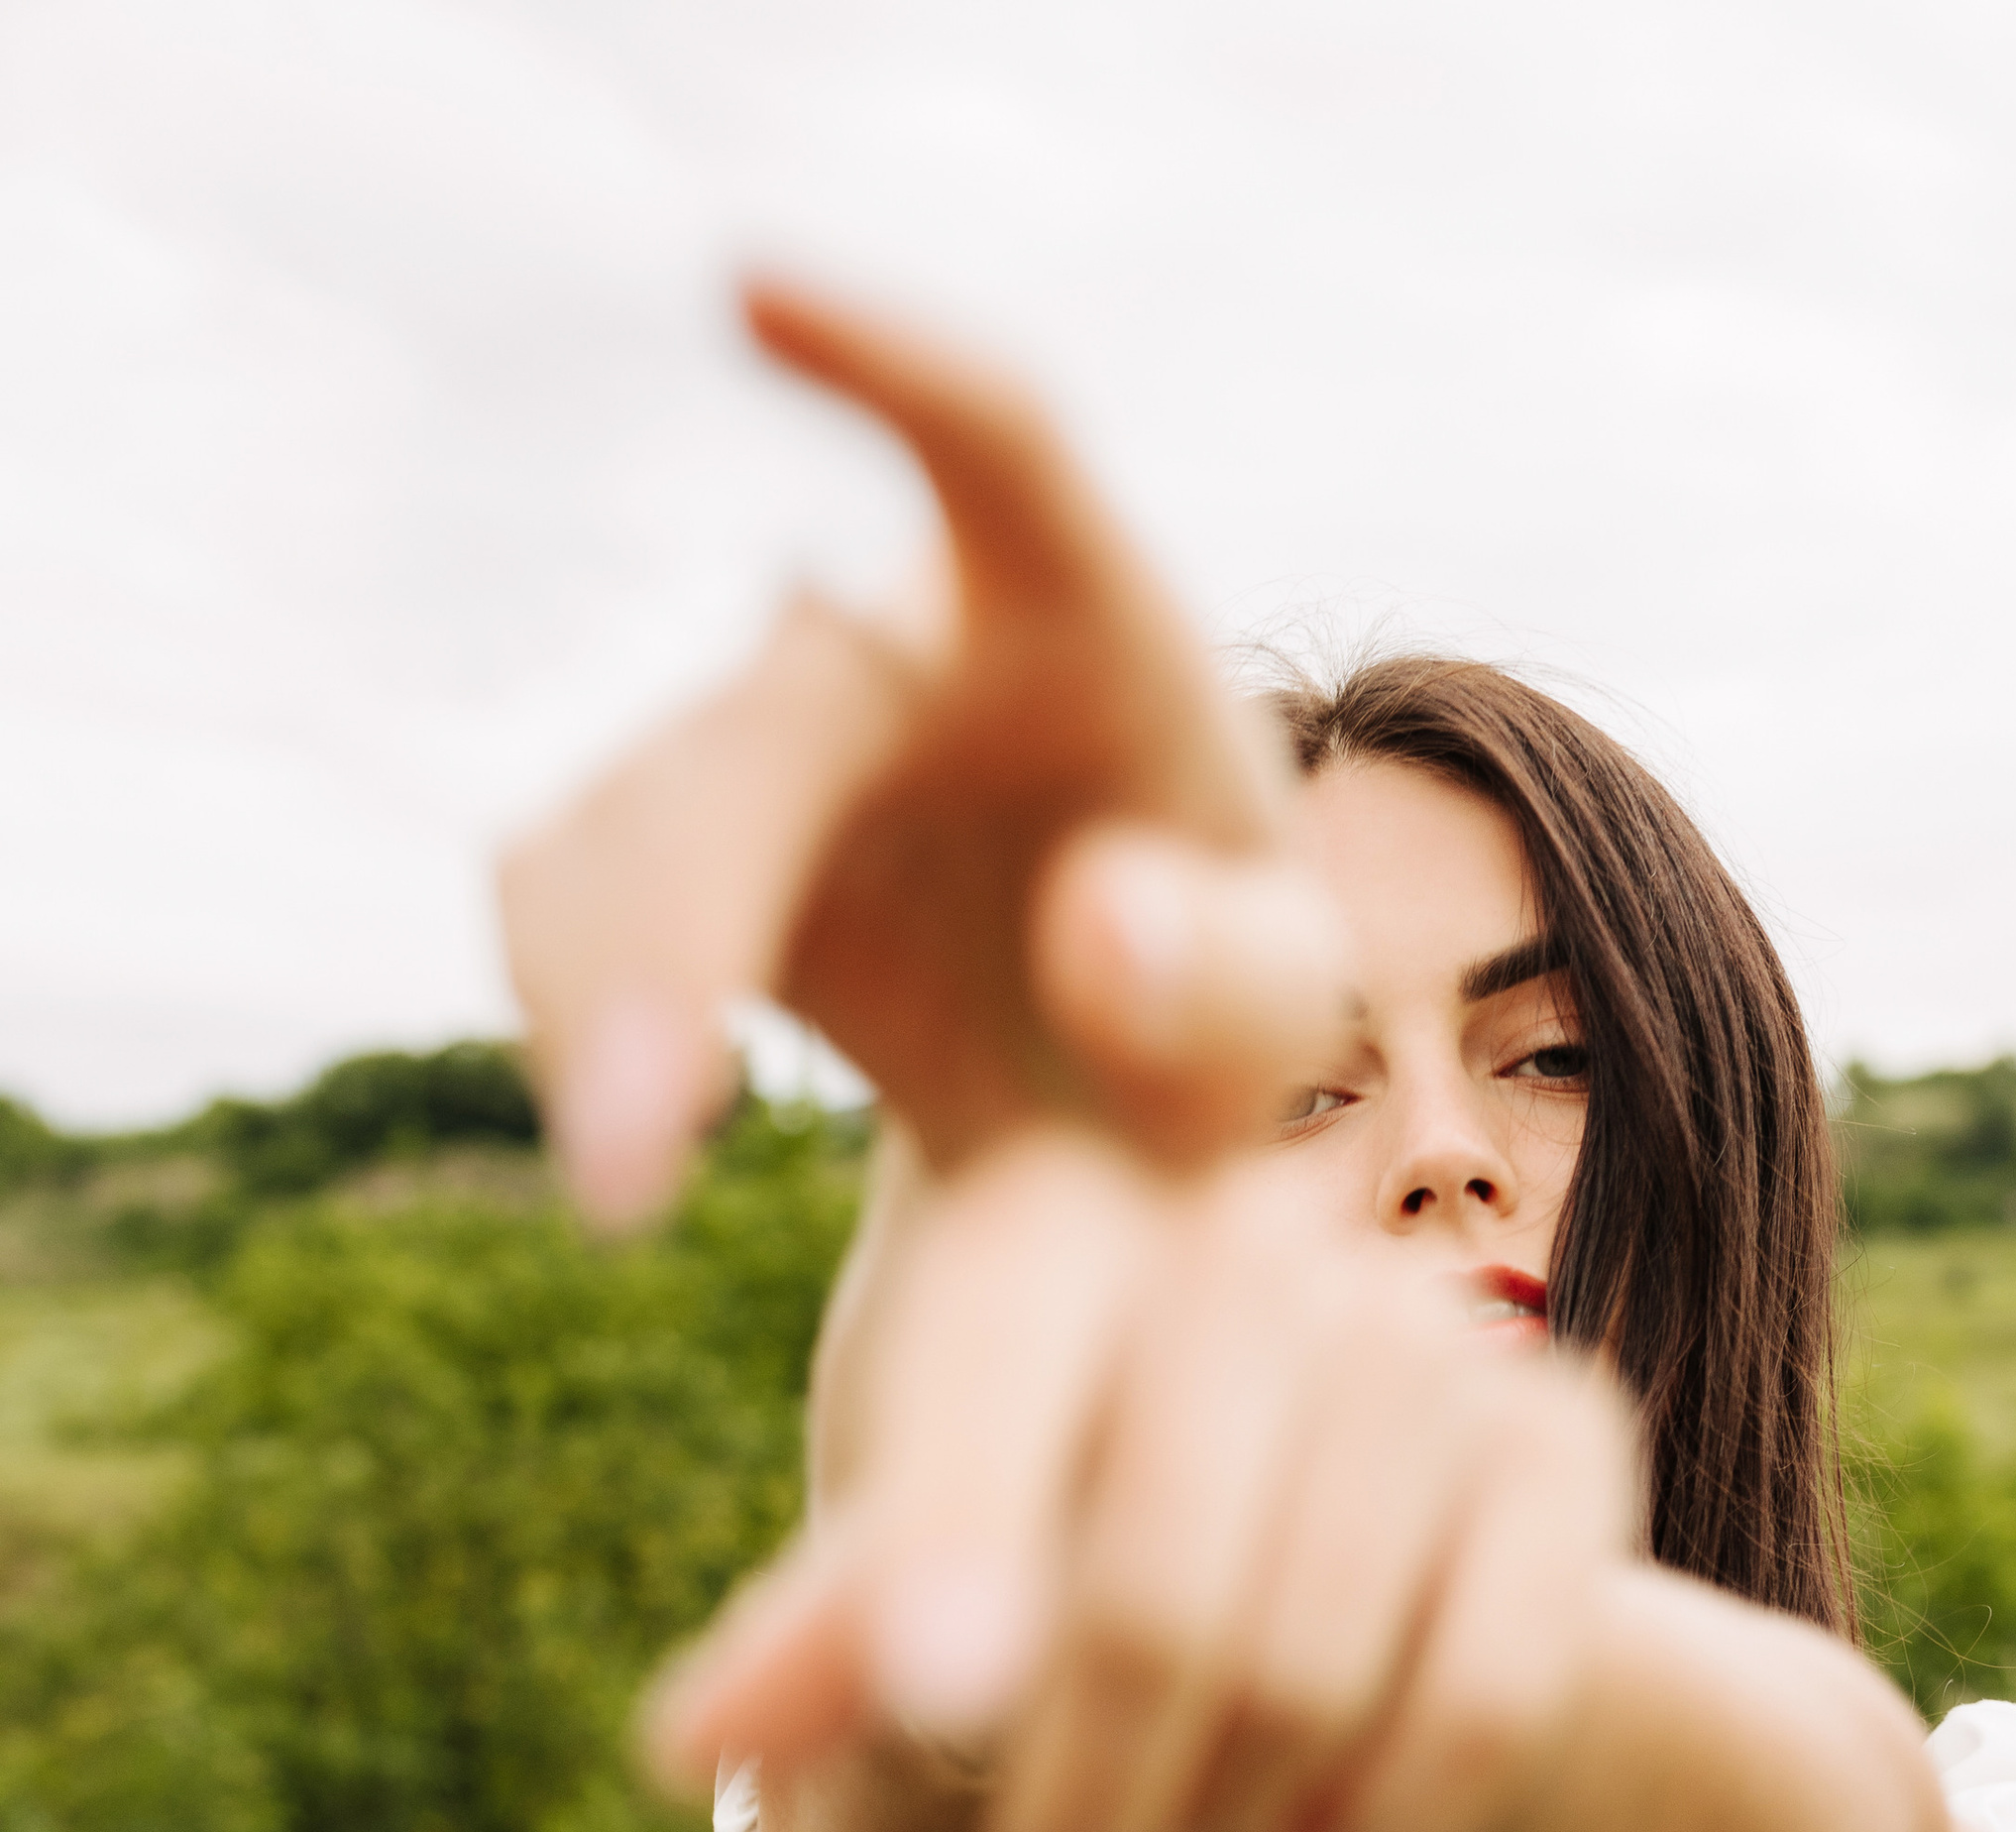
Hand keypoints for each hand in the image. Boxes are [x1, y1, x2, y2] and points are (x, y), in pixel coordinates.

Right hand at [500, 284, 1348, 1220]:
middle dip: (676, 915)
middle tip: (645, 1120)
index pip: (996, 439)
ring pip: (620, 822)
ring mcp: (753, 721)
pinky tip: (617, 1147)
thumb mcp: (1268, 1020)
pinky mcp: (651, 828)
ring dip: (597, 996)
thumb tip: (1099, 931)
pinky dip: (572, 1019)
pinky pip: (566, 897)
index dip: (888, 361)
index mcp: (1079, 608)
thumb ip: (1233, 986)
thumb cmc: (1204, 1009)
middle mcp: (893, 630)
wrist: (1088, 1091)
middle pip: (751, 728)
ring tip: (626, 1178)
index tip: (751, 287)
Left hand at [646, 1127, 1639, 1831]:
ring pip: (1307, 1674)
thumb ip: (829, 1653)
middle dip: (1084, 1797)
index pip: (987, 1399)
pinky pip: (1474, 1701)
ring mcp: (1421, 1329)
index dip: (950, 1571)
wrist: (1356, 1565)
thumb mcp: (935, 1603)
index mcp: (1047, 1226)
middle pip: (1149, 1602)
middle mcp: (1244, 1236)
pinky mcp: (1564, 1434)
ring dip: (1216, 1823)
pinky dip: (1379, 1817)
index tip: (942, 1728)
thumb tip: (679, 1744)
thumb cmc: (1080, 1568)